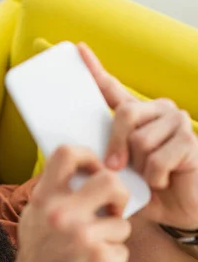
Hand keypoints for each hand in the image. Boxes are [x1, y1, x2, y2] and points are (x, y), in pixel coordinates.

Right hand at [13, 145, 130, 261]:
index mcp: (45, 199)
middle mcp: (62, 214)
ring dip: (112, 239)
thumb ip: (55, 195)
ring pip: (121, 224)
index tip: (95, 171)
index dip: (89, 157)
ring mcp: (83, 238)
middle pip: (110, 181)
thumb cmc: (38, 258)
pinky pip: (121, 251)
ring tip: (91, 253)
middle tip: (113, 210)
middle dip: (119, 195)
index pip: (68, 153)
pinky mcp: (101, 260)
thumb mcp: (35, 219)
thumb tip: (86, 173)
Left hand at [77, 42, 197, 229]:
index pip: (112, 89)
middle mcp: (157, 111)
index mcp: (136, 117)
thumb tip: (75, 150)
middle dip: (116, 146)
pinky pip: (157, 159)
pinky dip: (155, 178)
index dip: (95, 70)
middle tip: (116, 167)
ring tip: (150, 177)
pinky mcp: (189, 139)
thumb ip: (102, 158)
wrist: (179, 212)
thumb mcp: (118, 174)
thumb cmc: (148, 192)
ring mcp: (176, 121)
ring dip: (140, 169)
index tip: (78, 50)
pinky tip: (164, 181)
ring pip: (141, 140)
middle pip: (125, 114)